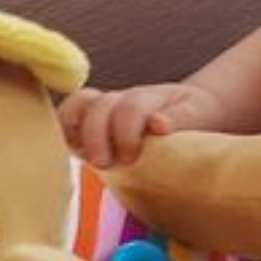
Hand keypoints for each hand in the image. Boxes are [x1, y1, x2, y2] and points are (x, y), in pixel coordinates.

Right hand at [58, 82, 227, 167]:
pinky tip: (70, 157)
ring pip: (77, 107)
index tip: (130, 157)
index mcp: (148, 97)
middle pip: (98, 105)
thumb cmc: (194, 113)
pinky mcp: (92, 125)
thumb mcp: (197, 113)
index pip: (130, 106)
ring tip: (81, 158)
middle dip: (97, 134)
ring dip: (74, 131)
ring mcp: (105, 110)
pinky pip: (68, 121)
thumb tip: (158, 124)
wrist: (190, 107)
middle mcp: (121, 100)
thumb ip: (180, 118)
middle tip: (104, 163)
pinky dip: (63, 135)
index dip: (126, 130)